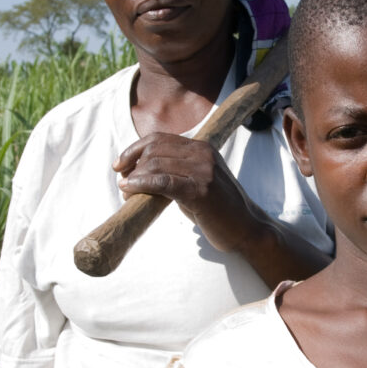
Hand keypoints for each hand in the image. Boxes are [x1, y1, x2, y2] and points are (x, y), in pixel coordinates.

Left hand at [114, 134, 254, 253]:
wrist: (247, 228)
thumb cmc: (218, 210)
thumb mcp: (196, 182)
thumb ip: (175, 172)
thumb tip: (138, 173)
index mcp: (203, 147)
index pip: (159, 138)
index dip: (135, 149)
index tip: (120, 164)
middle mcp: (203, 154)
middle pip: (154, 150)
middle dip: (132, 165)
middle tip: (123, 184)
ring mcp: (204, 171)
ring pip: (156, 164)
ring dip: (135, 178)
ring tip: (126, 192)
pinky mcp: (201, 190)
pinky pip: (163, 181)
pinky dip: (142, 184)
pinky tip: (131, 191)